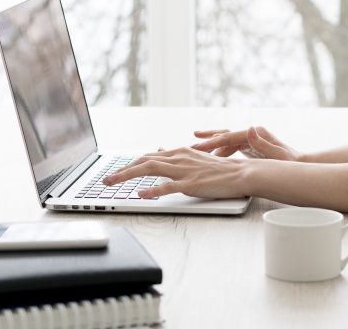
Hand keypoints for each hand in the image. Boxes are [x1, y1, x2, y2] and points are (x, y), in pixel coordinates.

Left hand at [102, 147, 250, 198]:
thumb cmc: (220, 170)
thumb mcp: (195, 160)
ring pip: (149, 169)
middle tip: (104, 180)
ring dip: (127, 177)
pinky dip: (152, 190)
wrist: (242, 173)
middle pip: (143, 161)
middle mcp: (179, 158)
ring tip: (111, 184)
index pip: (147, 157)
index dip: (129, 165)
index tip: (115, 172)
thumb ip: (177, 158)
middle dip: (121, 170)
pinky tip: (140, 194)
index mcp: (179, 152)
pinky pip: (167, 186)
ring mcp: (184, 171)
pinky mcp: (191, 184)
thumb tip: (159, 152)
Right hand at [192, 126, 303, 160]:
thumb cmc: (290, 163)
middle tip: (189, 145)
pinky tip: (208, 159)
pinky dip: (218, 153)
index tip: (197, 147)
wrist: (299, 164)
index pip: (229, 137)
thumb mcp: (277, 155)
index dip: (212, 142)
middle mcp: (251, 132)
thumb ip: (262, 144)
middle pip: (224, 135)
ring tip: (193, 152)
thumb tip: (249, 128)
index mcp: (256, 133)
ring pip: (225, 141)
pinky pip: (229, 148)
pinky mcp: (249, 146)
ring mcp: (250, 138)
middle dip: (207, 140)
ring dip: (210, 147)